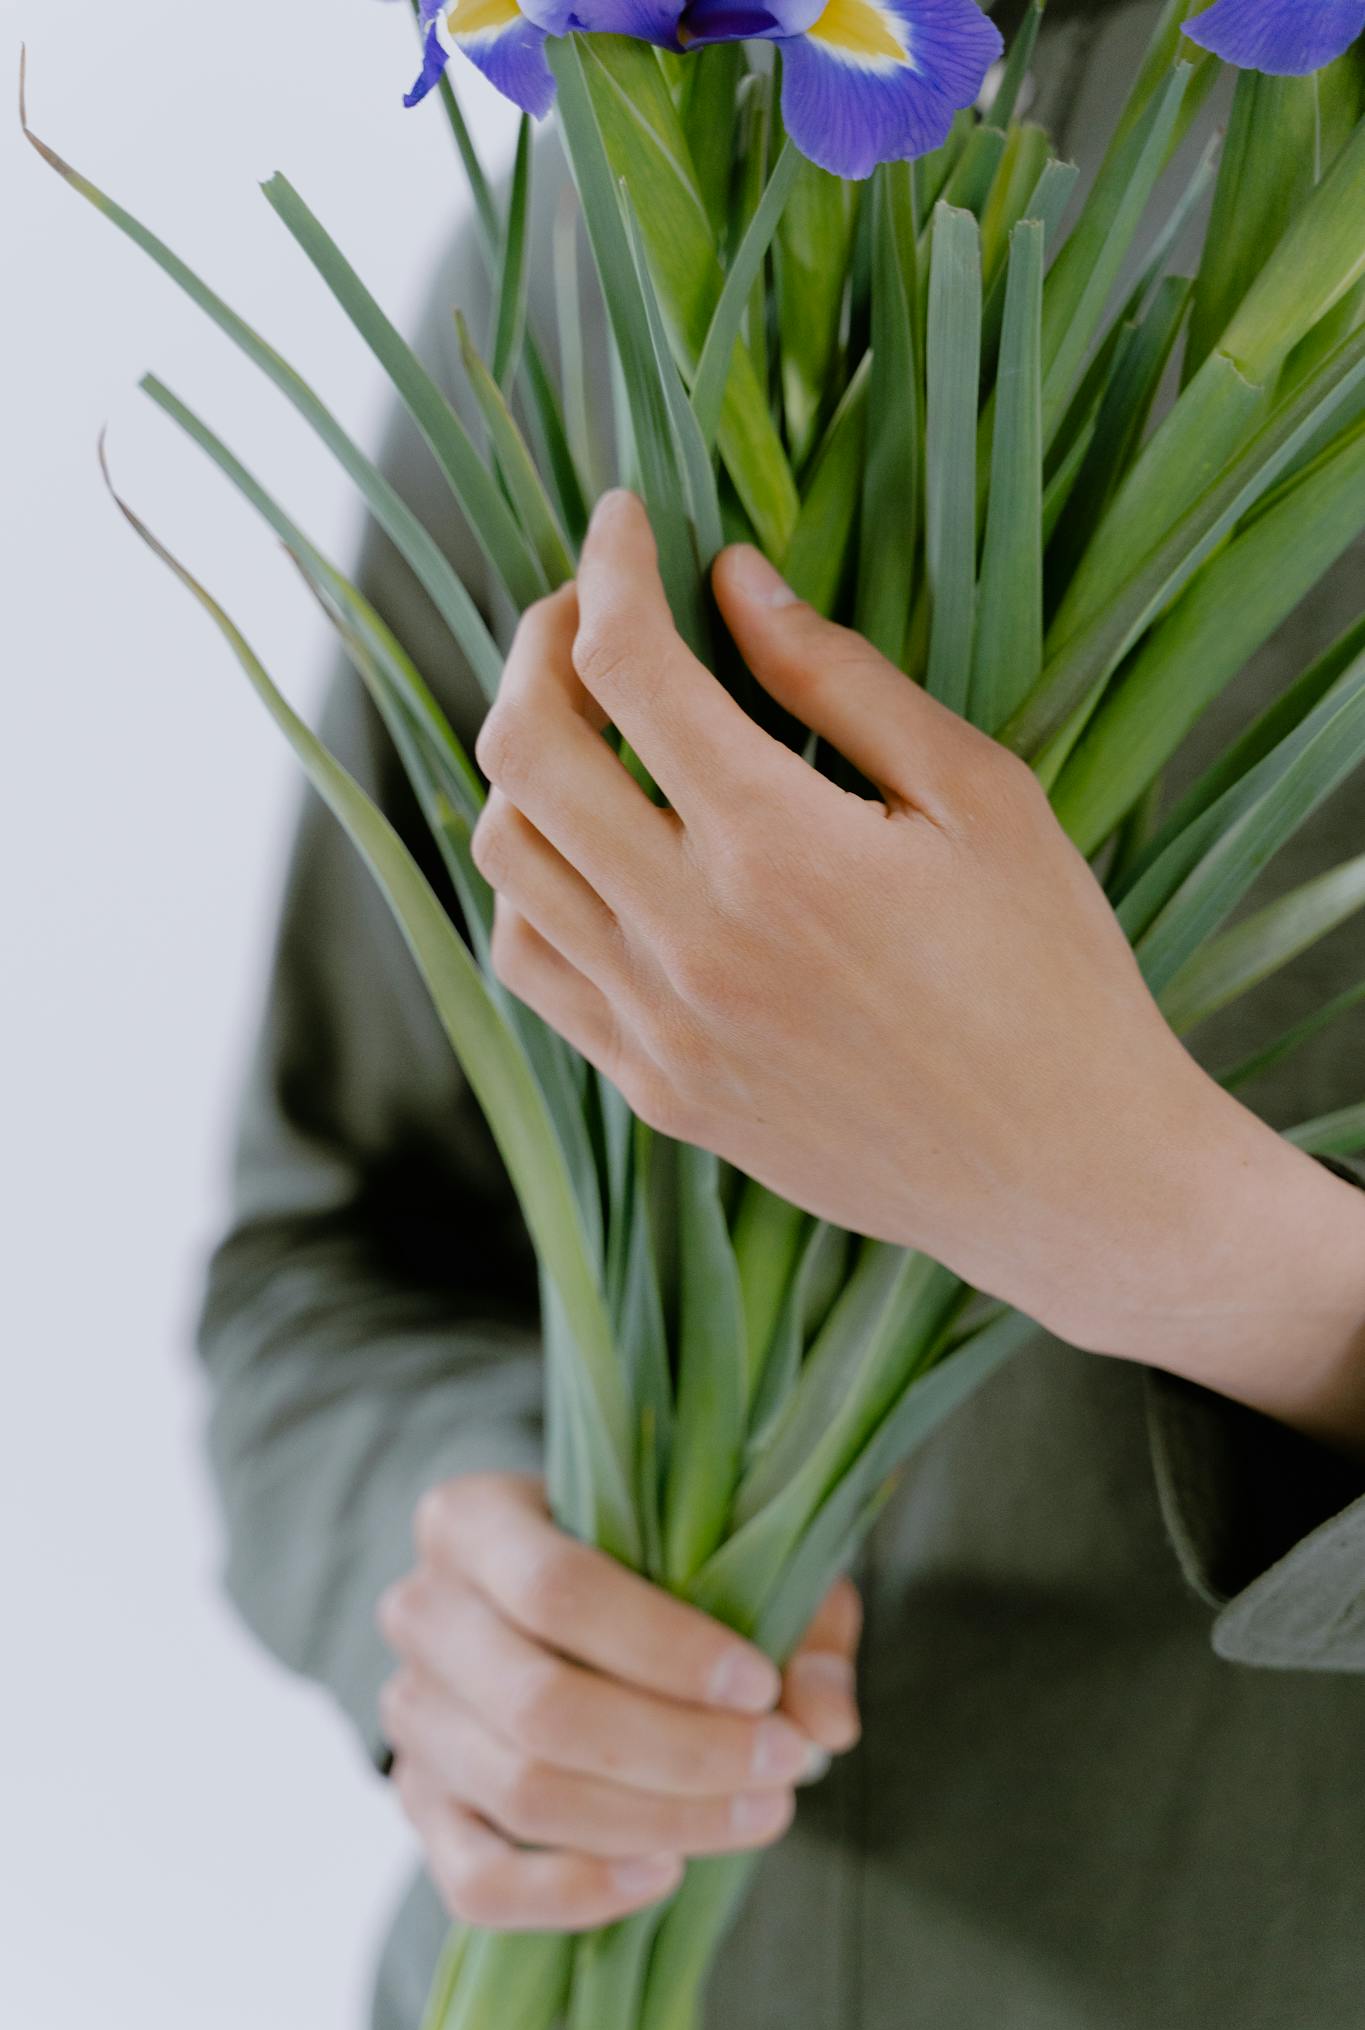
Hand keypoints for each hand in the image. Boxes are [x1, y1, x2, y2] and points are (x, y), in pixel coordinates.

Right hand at [378, 1473, 860, 1931]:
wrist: (571, 1609)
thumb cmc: (656, 1563)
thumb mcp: (735, 1555)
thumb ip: (795, 1620)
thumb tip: (827, 1719)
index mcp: (472, 1518)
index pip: (556, 1589)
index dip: (666, 1650)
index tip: (761, 1687)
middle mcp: (422, 1611)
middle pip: (541, 1706)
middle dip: (679, 1751)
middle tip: (784, 1763)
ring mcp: (411, 1716)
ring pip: (522, 1793)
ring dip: (655, 1821)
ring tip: (758, 1812)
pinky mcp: (420, 1805)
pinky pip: (478, 1881)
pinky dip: (576, 1892)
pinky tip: (666, 1872)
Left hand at [471, 492, 1364, 1440]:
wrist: (1067, 1179)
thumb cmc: (1054, 974)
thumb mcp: (983, 798)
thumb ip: (844, 683)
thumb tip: (734, 581)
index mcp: (780, 849)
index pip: (625, 666)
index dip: (612, 563)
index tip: (627, 519)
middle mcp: (691, 939)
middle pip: (524, 751)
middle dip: (538, 646)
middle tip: (587, 609)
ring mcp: (660, 1029)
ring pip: (506, 861)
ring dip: (524, 765)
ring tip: (590, 727)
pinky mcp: (657, 1091)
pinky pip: (535, 967)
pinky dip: (537, 884)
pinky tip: (596, 853)